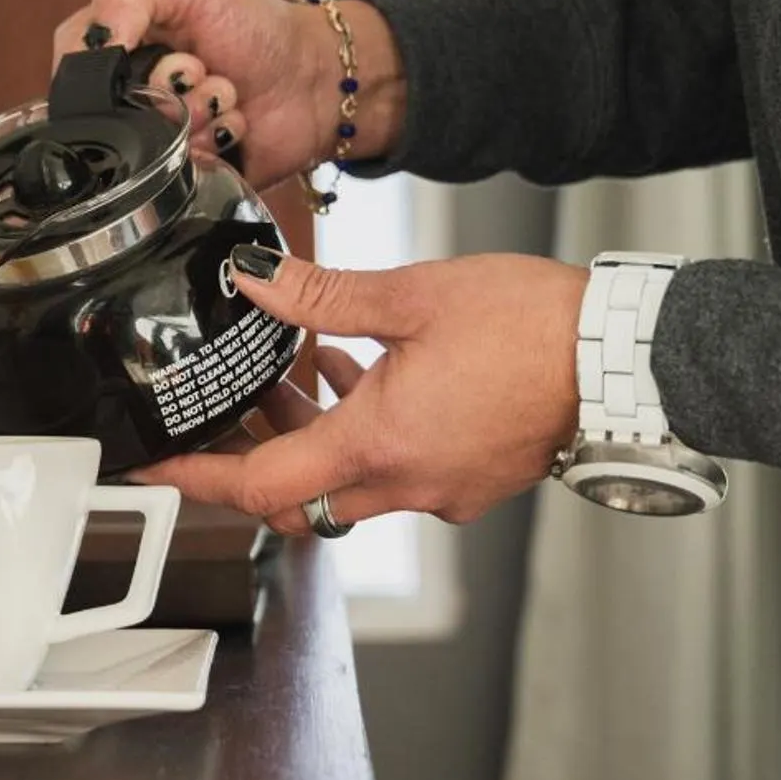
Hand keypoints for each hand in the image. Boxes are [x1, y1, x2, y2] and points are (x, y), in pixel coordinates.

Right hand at [50, 0, 404, 190]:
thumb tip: (95, 44)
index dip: (110, 66)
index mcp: (114, 46)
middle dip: (162, 89)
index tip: (153, 49)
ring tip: (226, 95)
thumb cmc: (253, 23)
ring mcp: (154, 137)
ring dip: (195, 114)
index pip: (73, 67)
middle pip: (107, 114)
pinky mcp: (181, 173)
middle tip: (199, 70)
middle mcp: (126, 96)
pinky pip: (175, 174)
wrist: (316, 77)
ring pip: (144, 147)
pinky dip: (214, 143)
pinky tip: (235, 123)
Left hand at [133, 247, 586, 532]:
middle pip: (295, 497)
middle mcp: (405, 484)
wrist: (626, 359)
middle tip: (222, 413)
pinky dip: (362, 435)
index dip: (196, 477)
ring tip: (289, 378)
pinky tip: (359, 376)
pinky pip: (393, 474)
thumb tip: (255, 283)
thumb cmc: (536, 328)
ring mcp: (442, 489)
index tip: (154, 468)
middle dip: (250, 458)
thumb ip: (323, 295)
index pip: (258, 484)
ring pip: (345, 486)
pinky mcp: (471, 481)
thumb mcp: (413, 297)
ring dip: (309, 441)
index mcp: (378, 444)